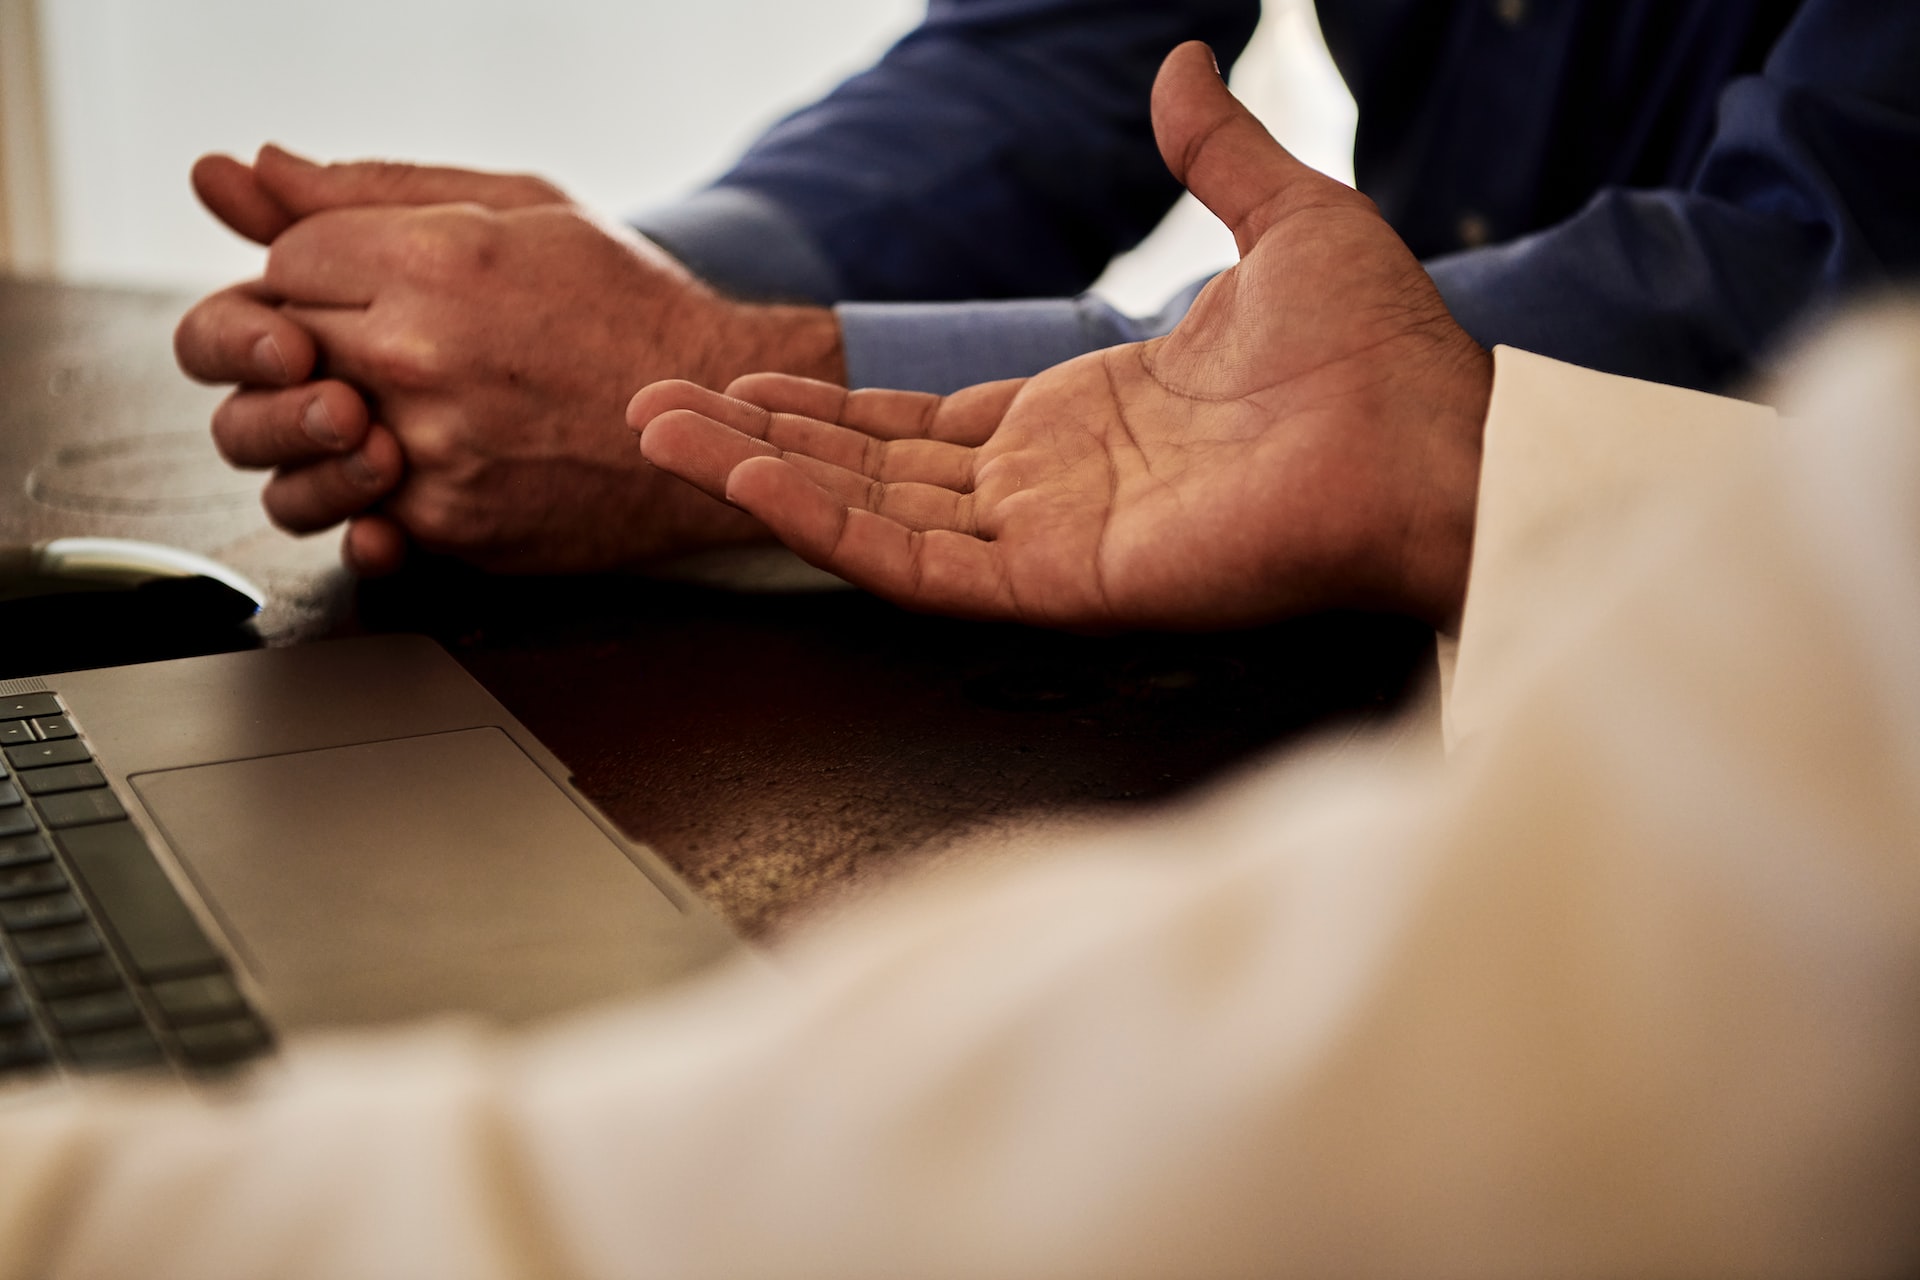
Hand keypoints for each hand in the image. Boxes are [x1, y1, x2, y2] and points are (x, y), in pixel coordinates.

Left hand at [175, 147, 843, 572]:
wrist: (717, 420)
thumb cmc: (630, 310)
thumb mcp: (519, 210)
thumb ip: (370, 188)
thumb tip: (239, 178)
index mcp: (434, 261)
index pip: (284, 261)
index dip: (315, 272)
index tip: (363, 285)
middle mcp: (421, 357)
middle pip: (267, 350)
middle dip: (305, 346)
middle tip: (367, 348)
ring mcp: (431, 452)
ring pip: (282, 447)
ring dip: (310, 430)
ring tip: (376, 412)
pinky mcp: (450, 526)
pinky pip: (349, 512)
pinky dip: (370, 492)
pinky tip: (422, 463)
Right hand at [628, 42, 1489, 630]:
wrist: (1440, 435)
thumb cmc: (1382, 352)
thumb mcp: (1287, 221)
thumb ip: (1215, 154)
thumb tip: (1184, 64)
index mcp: (1090, 414)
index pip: (927, 420)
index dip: (834, 399)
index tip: (748, 375)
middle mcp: (1054, 485)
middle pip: (874, 468)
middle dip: (764, 437)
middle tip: (656, 409)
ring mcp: (1052, 539)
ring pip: (875, 514)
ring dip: (763, 475)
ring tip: (659, 434)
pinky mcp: (1063, 583)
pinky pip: (921, 562)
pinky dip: (830, 524)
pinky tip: (748, 482)